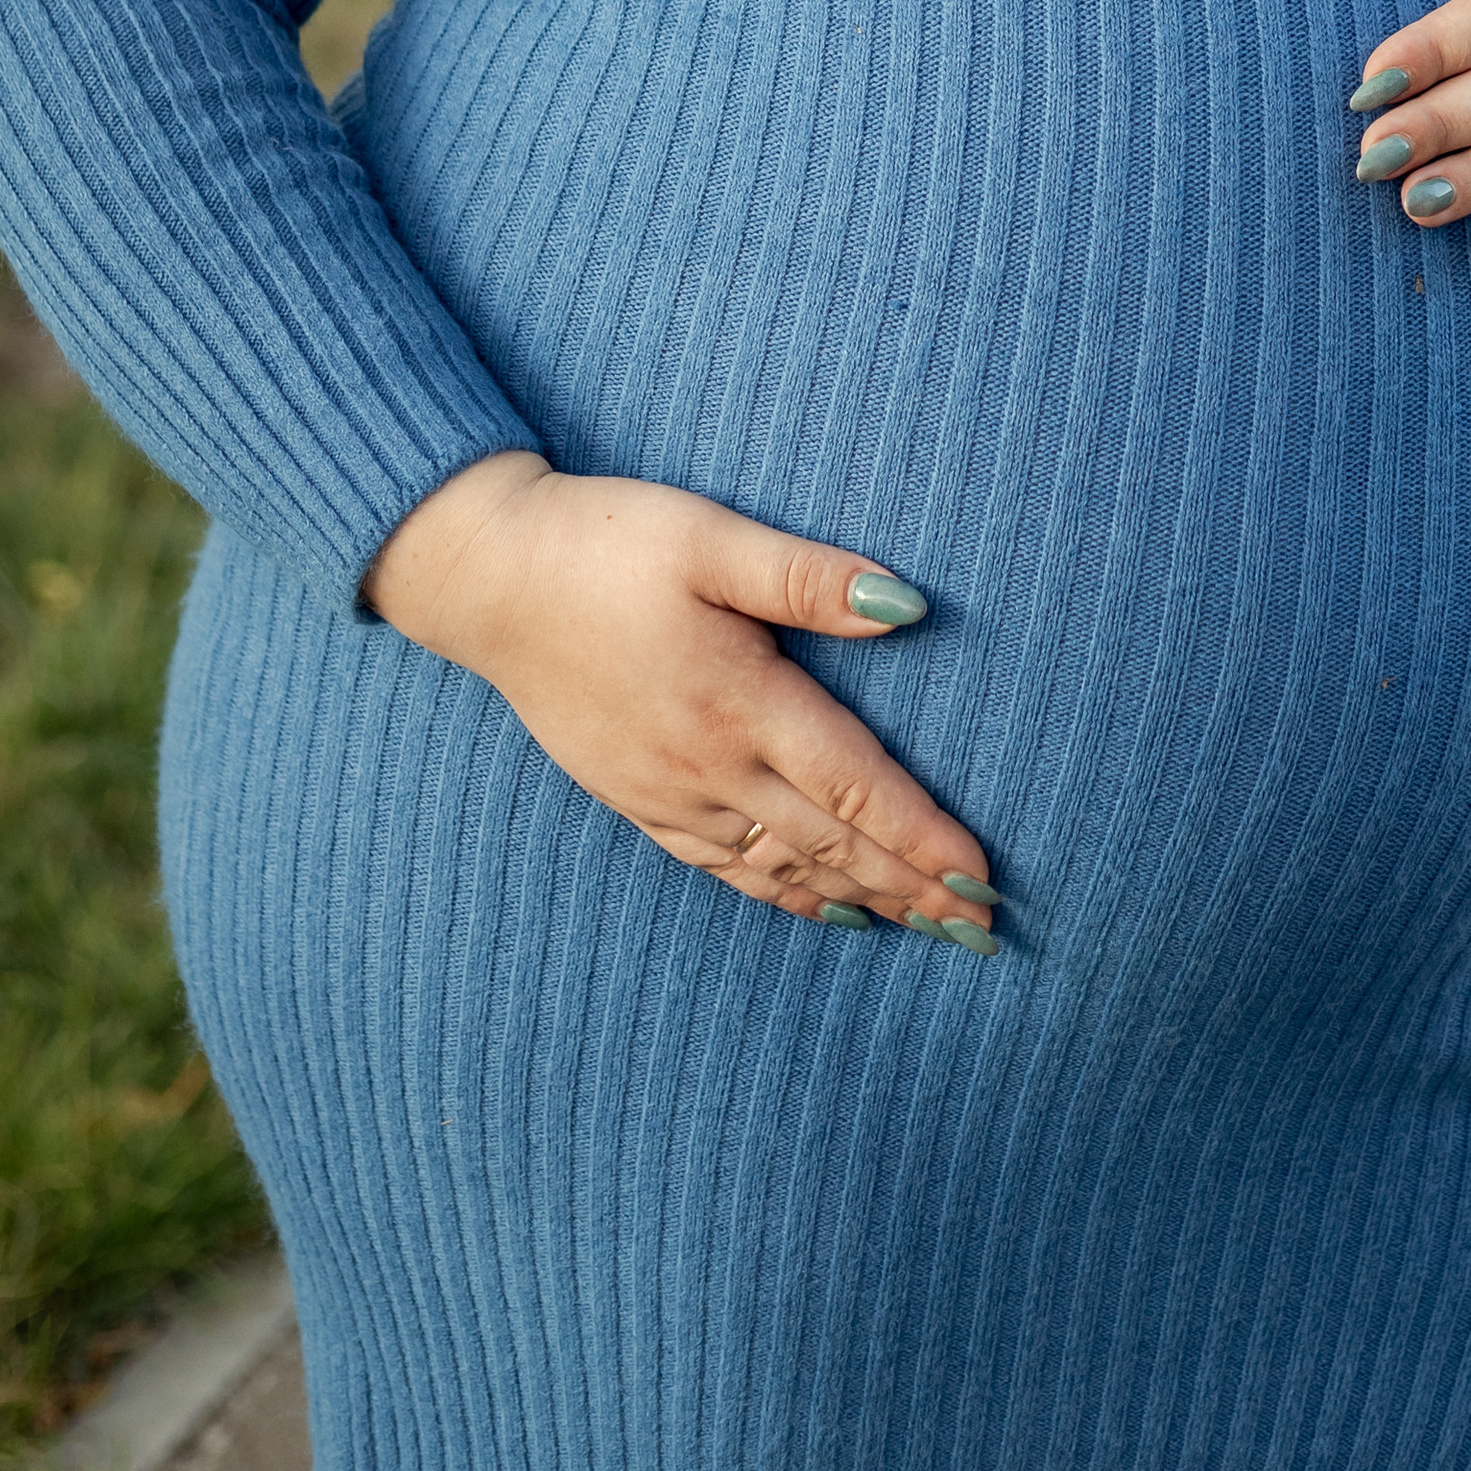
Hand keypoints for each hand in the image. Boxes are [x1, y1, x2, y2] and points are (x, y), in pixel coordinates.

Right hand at [364, 455, 997, 942]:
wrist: (488, 579)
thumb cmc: (603, 544)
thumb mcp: (708, 539)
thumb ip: (806, 578)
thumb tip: (907, 605)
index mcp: (739, 701)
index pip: (854, 789)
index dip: (922, 838)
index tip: (982, 880)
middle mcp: (709, 764)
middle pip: (830, 844)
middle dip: (911, 888)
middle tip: (980, 931)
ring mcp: (668, 791)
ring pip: (782, 867)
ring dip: (859, 899)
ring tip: (924, 929)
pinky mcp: (635, 798)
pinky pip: (724, 867)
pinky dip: (783, 896)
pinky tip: (820, 908)